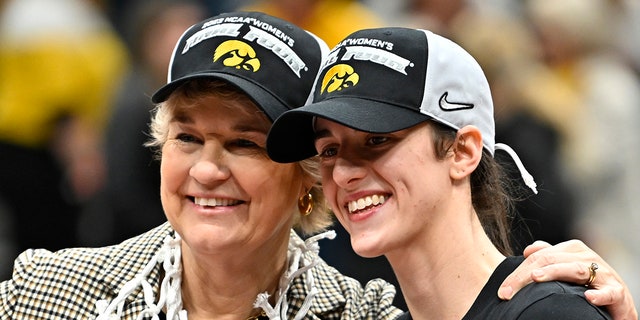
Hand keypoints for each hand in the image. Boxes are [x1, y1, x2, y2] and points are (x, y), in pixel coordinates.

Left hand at [498, 239, 636, 319]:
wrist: (618, 301)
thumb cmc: (588, 283)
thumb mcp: (566, 267)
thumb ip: (549, 256)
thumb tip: (528, 250)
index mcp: (572, 249)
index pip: (538, 256)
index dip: (518, 272)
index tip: (502, 290)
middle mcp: (586, 257)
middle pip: (549, 260)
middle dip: (525, 276)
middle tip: (507, 292)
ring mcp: (603, 273)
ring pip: (573, 269)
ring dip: (553, 273)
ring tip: (535, 278)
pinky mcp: (617, 291)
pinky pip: (608, 292)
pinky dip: (599, 294)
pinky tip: (588, 298)